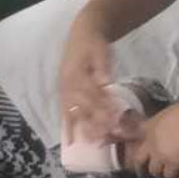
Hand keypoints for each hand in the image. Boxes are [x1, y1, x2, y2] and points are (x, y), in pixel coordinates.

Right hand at [59, 15, 120, 138]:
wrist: (81, 35)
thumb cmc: (94, 43)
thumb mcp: (101, 50)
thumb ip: (103, 66)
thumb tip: (106, 82)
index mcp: (75, 73)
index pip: (90, 94)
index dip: (102, 106)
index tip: (114, 117)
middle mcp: (67, 85)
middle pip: (81, 106)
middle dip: (95, 121)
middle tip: (109, 133)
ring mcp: (64, 91)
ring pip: (73, 113)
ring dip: (83, 127)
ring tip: (94, 141)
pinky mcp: (65, 95)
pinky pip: (65, 113)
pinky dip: (67, 127)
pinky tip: (70, 141)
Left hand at [122, 103, 178, 177]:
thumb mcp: (170, 111)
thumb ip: (162, 122)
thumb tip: (163, 125)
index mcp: (150, 127)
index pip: (135, 137)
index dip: (138, 146)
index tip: (142, 152)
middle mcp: (151, 143)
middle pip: (139, 160)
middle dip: (142, 167)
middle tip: (148, 170)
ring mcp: (161, 155)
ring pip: (154, 171)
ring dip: (161, 172)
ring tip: (169, 172)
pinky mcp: (173, 164)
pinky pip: (170, 176)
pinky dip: (175, 176)